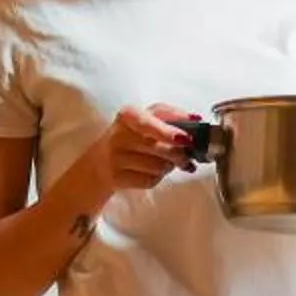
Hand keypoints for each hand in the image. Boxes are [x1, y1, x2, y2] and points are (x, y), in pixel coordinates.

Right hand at [65, 103, 195, 213]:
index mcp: (128, 115)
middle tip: (186, 157)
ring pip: (158, 166)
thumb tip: (196, 121)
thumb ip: (169, 117)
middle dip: (178, 154)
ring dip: (168, 167)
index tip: (186, 138)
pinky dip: (157, 178)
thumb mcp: (145, 119)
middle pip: (159, 147)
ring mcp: (115, 158)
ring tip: (165, 163)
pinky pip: (149, 180)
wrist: (100, 163)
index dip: (168, 131)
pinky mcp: (117, 178)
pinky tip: (152, 172)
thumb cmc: (130, 138)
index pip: (148, 121)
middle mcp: (119, 135)